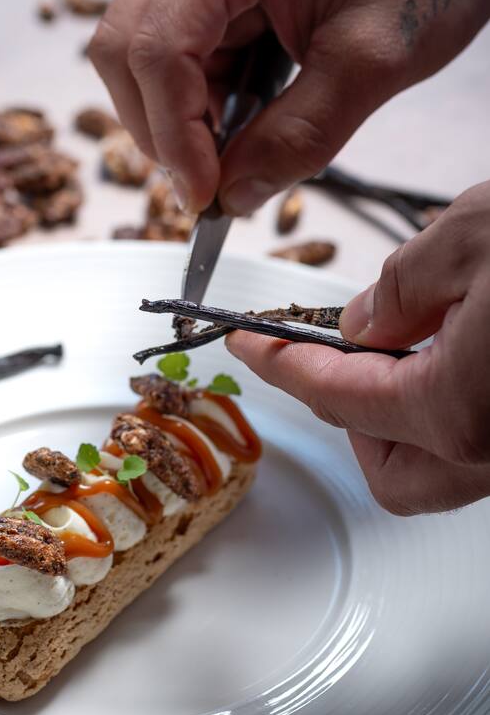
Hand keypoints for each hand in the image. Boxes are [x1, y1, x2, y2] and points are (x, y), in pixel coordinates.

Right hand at [89, 0, 489, 213]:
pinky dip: (198, 98)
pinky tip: (248, 110)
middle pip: (125, 52)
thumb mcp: (370, 66)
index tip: (204, 194)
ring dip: (179, 115)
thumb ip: (296, 139)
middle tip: (210, 182)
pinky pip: (174, 52)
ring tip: (242, 142)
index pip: (156, 55)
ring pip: (141, 57)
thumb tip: (232, 195)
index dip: (172, 137)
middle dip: (160, 128)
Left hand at [225, 183, 489, 514]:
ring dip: (406, 430)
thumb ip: (403, 287)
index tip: (248, 342)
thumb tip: (364, 321)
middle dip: (350, 425)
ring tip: (403, 353)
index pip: (337, 397)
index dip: (281, 365)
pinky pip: (480, 450)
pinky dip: (450, 418)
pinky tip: (454, 359)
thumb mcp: (476, 237)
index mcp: (457, 408)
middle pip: (390, 476)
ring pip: (440, 475)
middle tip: (333, 362)